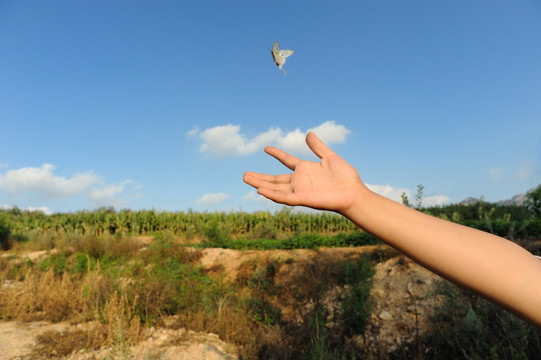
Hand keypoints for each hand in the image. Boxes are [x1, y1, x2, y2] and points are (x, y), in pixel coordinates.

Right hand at [243, 132, 364, 213]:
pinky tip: (260, 191)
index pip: (286, 161)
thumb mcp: (330, 157)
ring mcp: (300, 190)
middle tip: (244, 175)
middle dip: (260, 178)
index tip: (266, 148)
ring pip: (275, 188)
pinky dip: (272, 195)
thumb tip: (308, 134)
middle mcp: (300, 181)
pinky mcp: (303, 199)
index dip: (277, 154)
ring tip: (246, 179)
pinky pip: (285, 198)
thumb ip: (318, 147)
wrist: (354, 192)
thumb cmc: (346, 177)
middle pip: (275, 179)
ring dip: (260, 185)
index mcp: (305, 169)